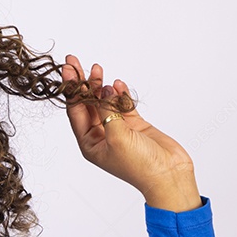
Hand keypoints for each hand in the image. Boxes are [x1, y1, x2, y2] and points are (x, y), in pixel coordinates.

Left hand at [62, 55, 201, 210]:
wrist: (169, 175)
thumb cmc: (139, 165)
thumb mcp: (118, 137)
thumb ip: (108, 112)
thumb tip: (104, 90)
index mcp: (89, 142)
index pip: (75, 111)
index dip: (71, 89)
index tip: (68, 70)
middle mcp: (100, 135)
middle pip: (86, 103)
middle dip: (81, 83)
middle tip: (75, 61)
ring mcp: (117, 128)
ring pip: (104, 102)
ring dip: (101, 86)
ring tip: (97, 69)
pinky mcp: (135, 125)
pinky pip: (123, 105)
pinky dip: (120, 94)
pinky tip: (118, 83)